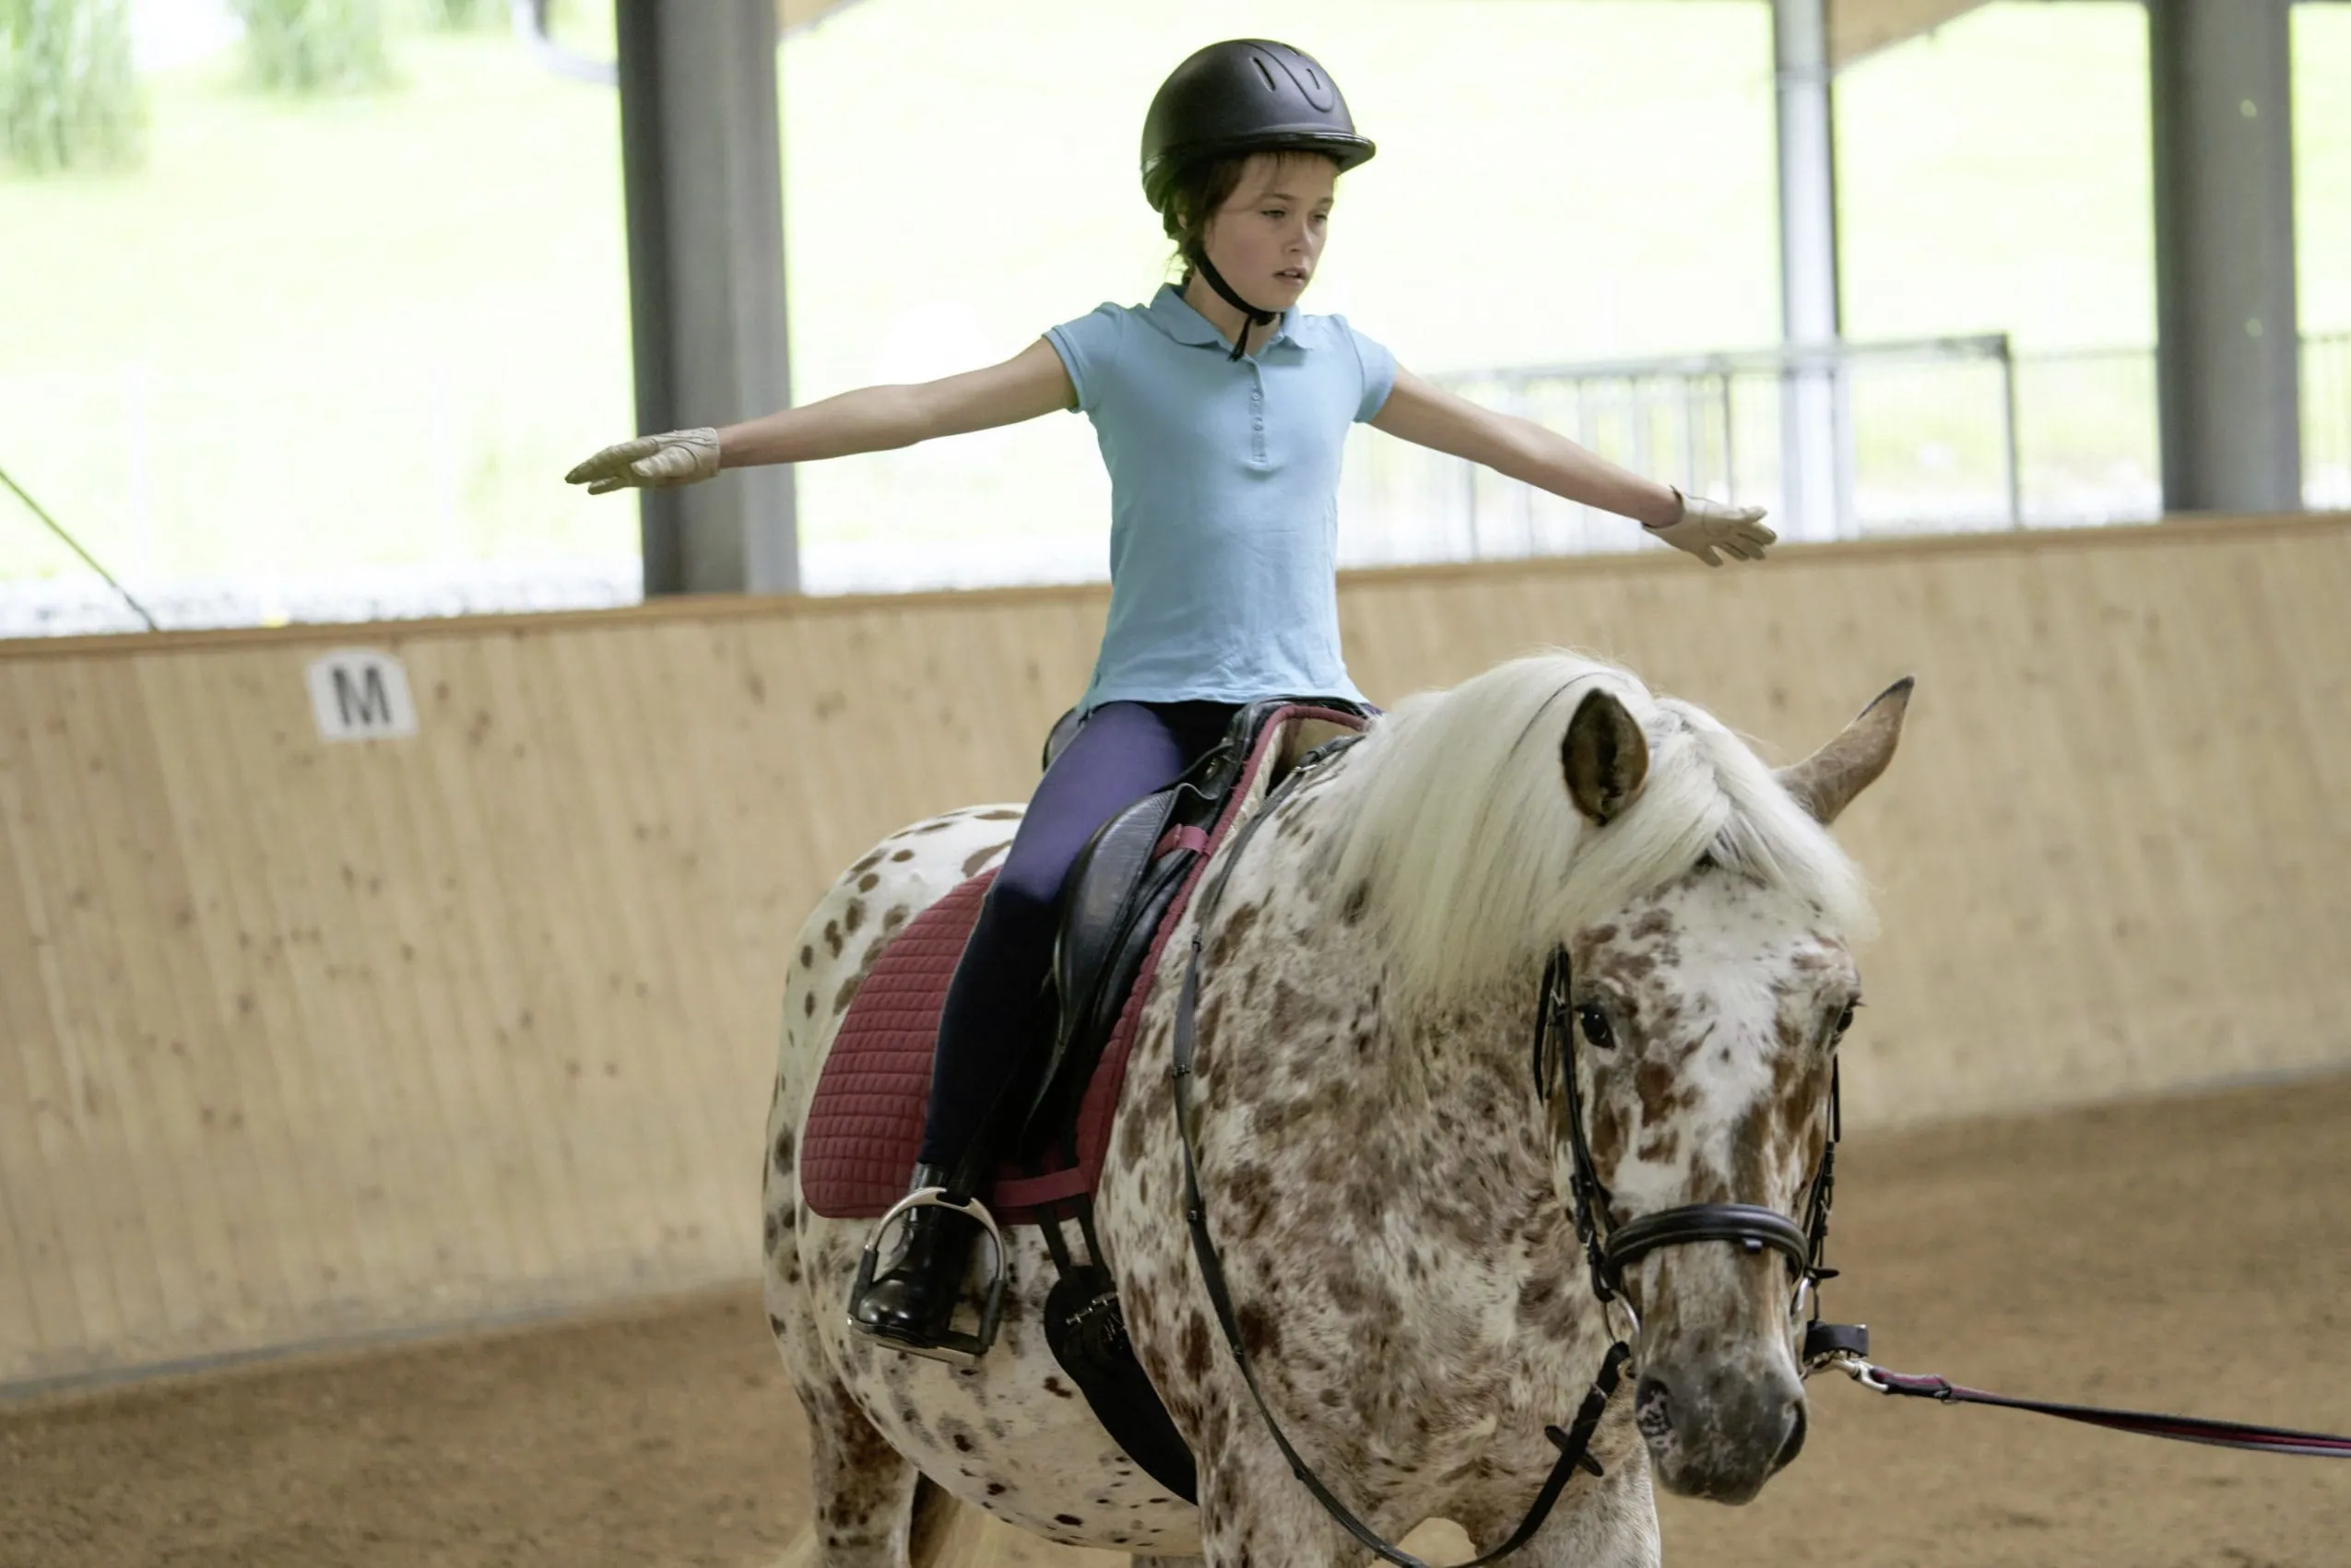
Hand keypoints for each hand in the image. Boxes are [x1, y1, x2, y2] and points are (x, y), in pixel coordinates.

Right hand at [564, 427, 720, 494]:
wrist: (710, 453)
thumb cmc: (696, 453)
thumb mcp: (678, 461)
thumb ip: (657, 465)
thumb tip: (635, 471)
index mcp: (641, 449)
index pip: (612, 456)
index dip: (594, 465)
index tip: (577, 475)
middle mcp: (636, 456)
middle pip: (606, 462)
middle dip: (587, 470)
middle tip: (568, 479)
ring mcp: (640, 466)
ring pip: (610, 471)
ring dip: (593, 476)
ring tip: (574, 481)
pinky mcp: (646, 476)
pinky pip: (621, 480)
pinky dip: (607, 484)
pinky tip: (594, 489)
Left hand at [1645, 489, 1774, 566]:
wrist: (1669, 515)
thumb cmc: (1697, 514)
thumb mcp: (1724, 517)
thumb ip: (1744, 516)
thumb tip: (1764, 512)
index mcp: (1730, 522)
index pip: (1751, 529)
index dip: (1762, 534)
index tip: (1773, 539)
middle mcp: (1721, 529)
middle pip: (1742, 539)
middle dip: (1753, 546)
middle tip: (1764, 555)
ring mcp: (1708, 537)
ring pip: (1728, 546)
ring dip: (1738, 552)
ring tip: (1745, 558)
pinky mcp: (1694, 546)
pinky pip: (1707, 555)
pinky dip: (1714, 560)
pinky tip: (1718, 563)